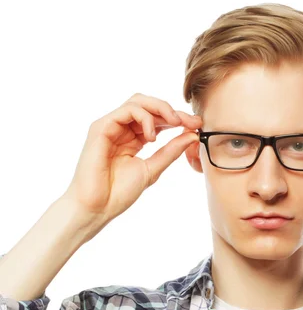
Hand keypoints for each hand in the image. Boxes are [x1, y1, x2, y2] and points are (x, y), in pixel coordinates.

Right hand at [61, 93, 202, 231]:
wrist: (98, 207)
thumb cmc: (119, 192)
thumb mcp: (153, 168)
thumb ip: (171, 151)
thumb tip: (192, 135)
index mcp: (133, 138)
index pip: (157, 119)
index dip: (178, 118)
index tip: (197, 125)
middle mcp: (121, 129)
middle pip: (148, 105)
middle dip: (172, 110)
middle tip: (191, 121)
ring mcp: (110, 126)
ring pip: (137, 102)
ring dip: (160, 109)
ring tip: (174, 124)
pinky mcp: (100, 128)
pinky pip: (126, 111)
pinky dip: (144, 118)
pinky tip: (152, 136)